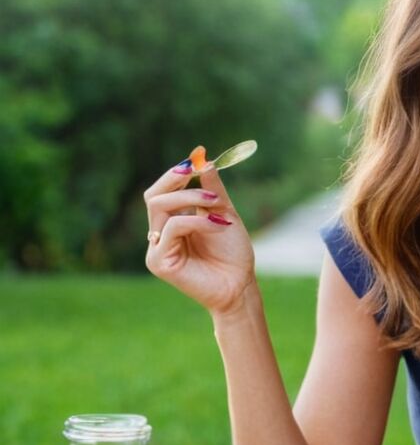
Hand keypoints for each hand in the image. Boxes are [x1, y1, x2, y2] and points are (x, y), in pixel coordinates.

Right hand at [143, 159, 255, 314]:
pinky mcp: (159, 261)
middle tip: (195, 171)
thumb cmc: (233, 253)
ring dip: (191, 199)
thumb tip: (203, 160)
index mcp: (173, 222)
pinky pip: (172, 228)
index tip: (194, 160)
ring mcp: (156, 248)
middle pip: (153, 197)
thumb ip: (212, 189)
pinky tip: (220, 225)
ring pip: (160, 208)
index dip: (174, 175)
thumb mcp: (224, 213)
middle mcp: (160, 234)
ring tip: (219, 206)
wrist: (240, 284)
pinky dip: (197, 221)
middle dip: (176, 180)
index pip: (161, 193)